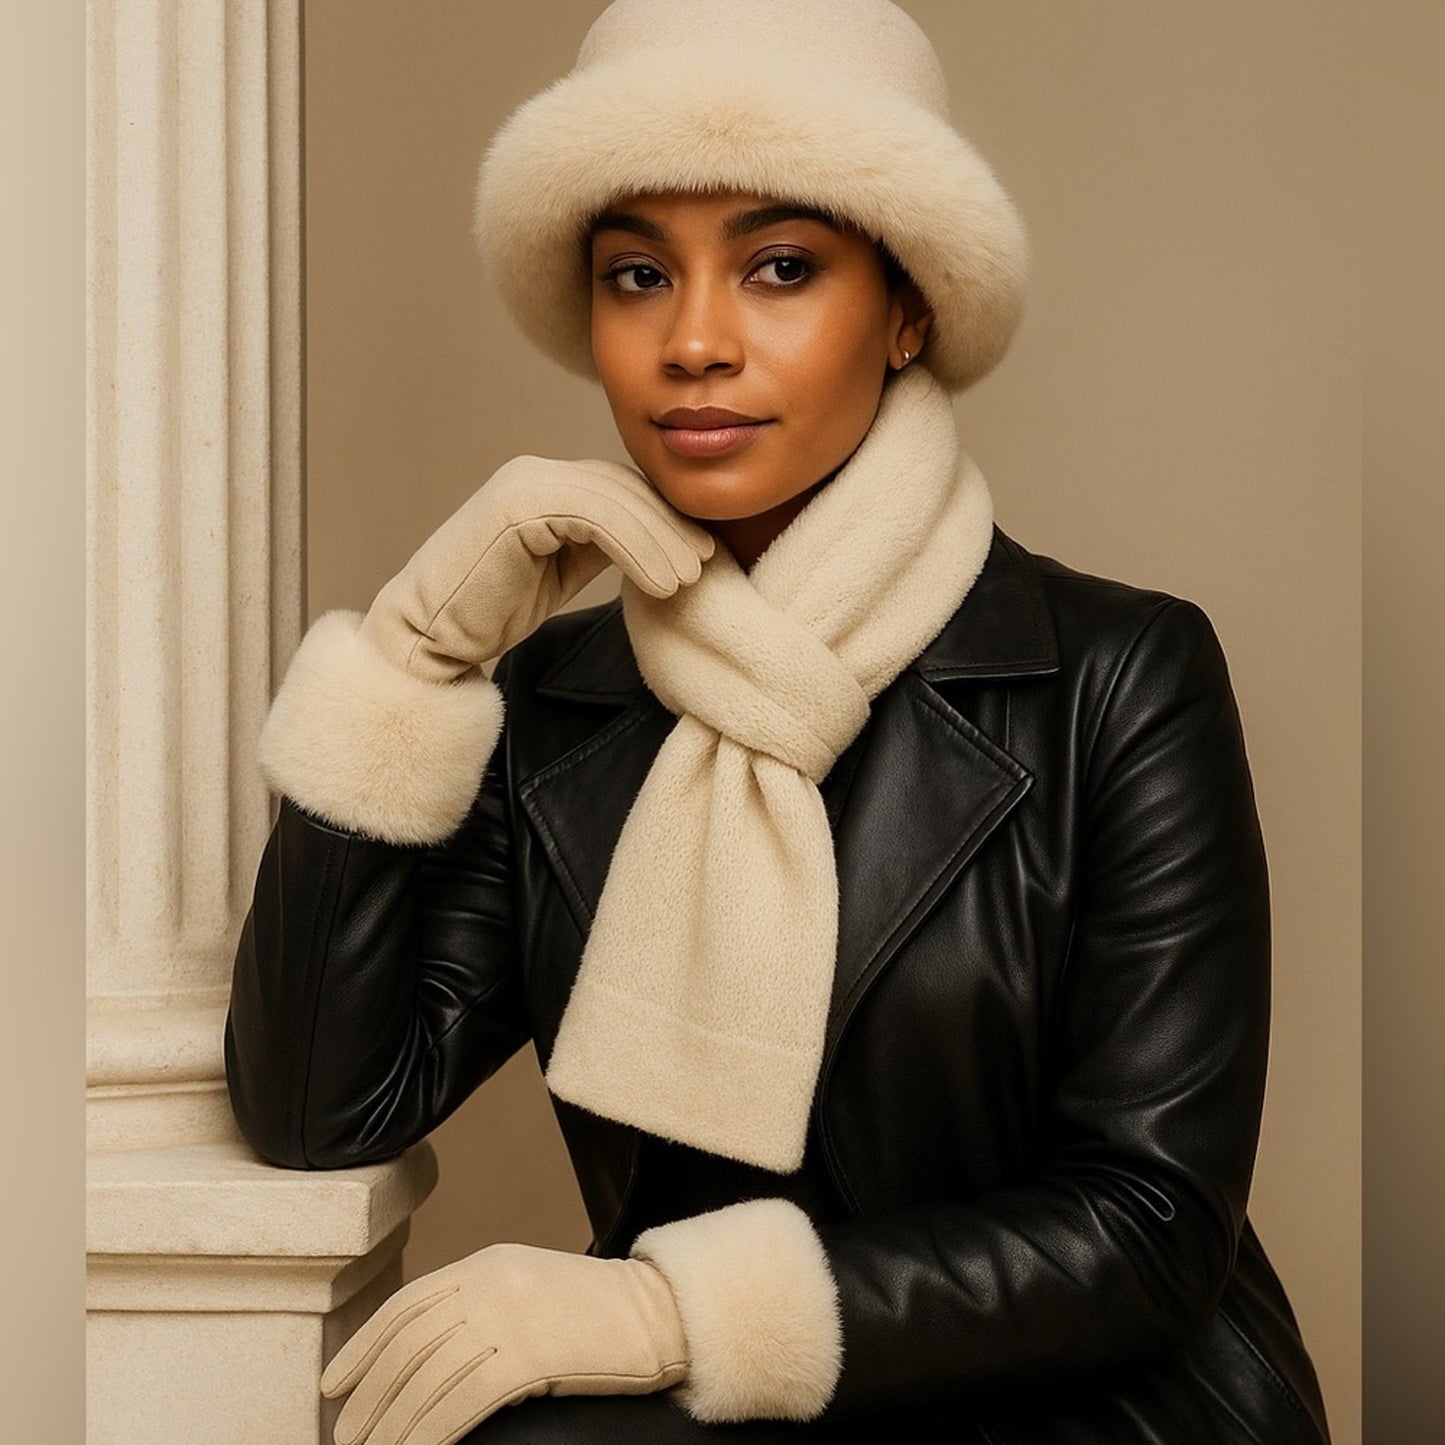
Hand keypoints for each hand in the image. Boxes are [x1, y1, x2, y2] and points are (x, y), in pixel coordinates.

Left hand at [320, 1243, 688, 1444]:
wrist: (658, 1313)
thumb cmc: (597, 1313)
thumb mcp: (529, 1288)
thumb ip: (481, 1304)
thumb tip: (426, 1354)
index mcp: (485, 1263)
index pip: (407, 1306)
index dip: (364, 1346)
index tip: (336, 1383)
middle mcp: (487, 1283)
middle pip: (408, 1347)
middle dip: (369, 1397)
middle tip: (345, 1436)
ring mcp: (505, 1317)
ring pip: (425, 1381)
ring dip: (390, 1426)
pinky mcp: (525, 1356)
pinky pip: (458, 1404)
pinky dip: (426, 1435)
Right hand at [358, 455, 714, 683]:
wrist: (429, 638)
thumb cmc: (492, 611)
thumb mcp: (563, 570)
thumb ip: (601, 545)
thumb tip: (659, 540)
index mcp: (546, 484)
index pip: (623, 489)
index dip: (666, 518)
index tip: (701, 554)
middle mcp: (535, 473)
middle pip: (624, 487)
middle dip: (670, 525)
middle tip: (704, 563)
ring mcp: (524, 484)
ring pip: (614, 500)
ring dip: (659, 540)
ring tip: (686, 580)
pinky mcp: (517, 506)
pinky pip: (594, 516)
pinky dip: (635, 548)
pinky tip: (658, 583)